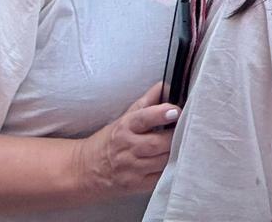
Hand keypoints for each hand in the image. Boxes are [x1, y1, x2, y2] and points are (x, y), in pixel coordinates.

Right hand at [73, 82, 177, 197]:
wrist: (85, 170)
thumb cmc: (111, 140)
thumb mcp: (125, 117)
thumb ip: (148, 101)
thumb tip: (168, 86)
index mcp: (125, 127)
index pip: (143, 119)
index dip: (161, 114)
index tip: (175, 111)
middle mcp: (126, 148)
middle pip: (157, 143)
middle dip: (174, 136)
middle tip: (186, 129)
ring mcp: (131, 169)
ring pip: (161, 161)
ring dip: (175, 152)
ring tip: (183, 144)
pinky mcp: (135, 185)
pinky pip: (159, 178)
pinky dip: (170, 169)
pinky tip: (174, 160)